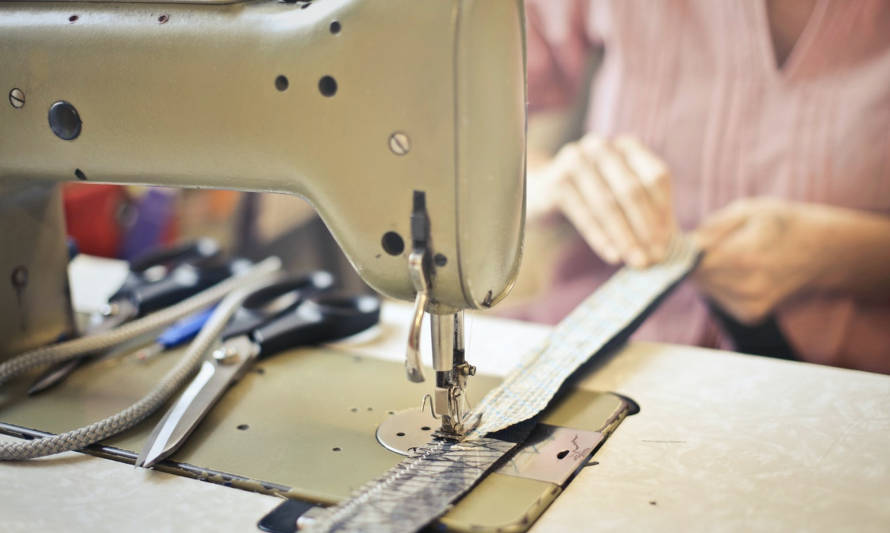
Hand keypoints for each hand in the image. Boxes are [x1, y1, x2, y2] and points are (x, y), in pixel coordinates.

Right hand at [540, 134, 675, 267]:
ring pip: (607, 203)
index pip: (656, 177)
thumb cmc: (592, 196)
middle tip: (653, 258)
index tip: (667, 243)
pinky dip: (600, 237)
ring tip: (635, 261)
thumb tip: (669, 246)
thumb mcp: (622, 197)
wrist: (543, 192)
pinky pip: (583, 214)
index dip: (664, 212)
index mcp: (626, 146)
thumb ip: (648, 214)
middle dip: (645, 228)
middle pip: (631, 190)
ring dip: (624, 237)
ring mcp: (575, 160)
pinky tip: (612, 255)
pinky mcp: (556, 180)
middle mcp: (601, 146)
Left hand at [692, 198, 827, 324]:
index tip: (679, 238)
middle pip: (695, 276)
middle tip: (704, 243)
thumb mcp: (749, 210)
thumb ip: (712, 228)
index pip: (692, 261)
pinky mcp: (750, 315)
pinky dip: (718, 285)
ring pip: (704, 288)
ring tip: (727, 255)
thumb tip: (683, 242)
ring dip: (705, 273)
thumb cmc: (782, 224)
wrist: (822, 251)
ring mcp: (749, 305)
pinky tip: (736, 271)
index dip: (681, 249)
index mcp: (744, 256)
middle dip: (691, 260)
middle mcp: (747, 287)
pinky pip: (718, 298)